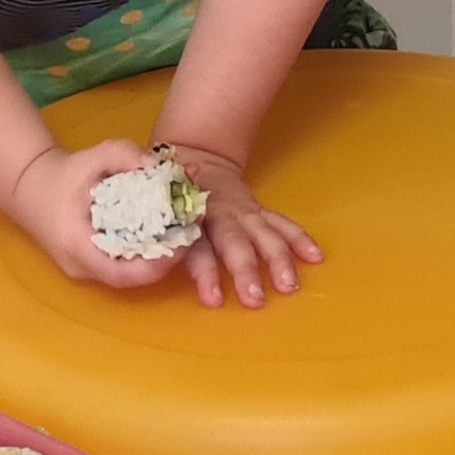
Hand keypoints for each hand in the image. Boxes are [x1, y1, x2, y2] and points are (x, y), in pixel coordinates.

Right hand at [9, 141, 184, 288]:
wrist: (30, 187)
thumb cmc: (62, 173)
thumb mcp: (93, 155)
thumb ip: (126, 155)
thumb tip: (160, 167)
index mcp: (76, 244)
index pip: (121, 273)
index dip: (157, 264)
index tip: (182, 240)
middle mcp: (81, 266)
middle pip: (132, 277)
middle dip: (168, 257)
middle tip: (193, 228)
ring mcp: (86, 270)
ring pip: (131, 274)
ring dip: (161, 255)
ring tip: (186, 227)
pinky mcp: (93, 266)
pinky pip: (125, 265)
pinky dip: (148, 251)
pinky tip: (166, 230)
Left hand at [161, 142, 320, 309]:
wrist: (192, 155)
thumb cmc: (165, 189)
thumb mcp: (151, 202)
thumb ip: (153, 227)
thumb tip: (139, 259)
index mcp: (188, 215)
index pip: (196, 247)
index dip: (204, 272)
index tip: (212, 299)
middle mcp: (218, 214)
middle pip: (232, 242)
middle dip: (245, 269)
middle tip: (254, 299)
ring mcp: (241, 211)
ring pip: (262, 233)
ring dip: (277, 259)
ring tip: (288, 285)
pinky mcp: (257, 210)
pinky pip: (281, 223)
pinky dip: (299, 239)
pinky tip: (315, 257)